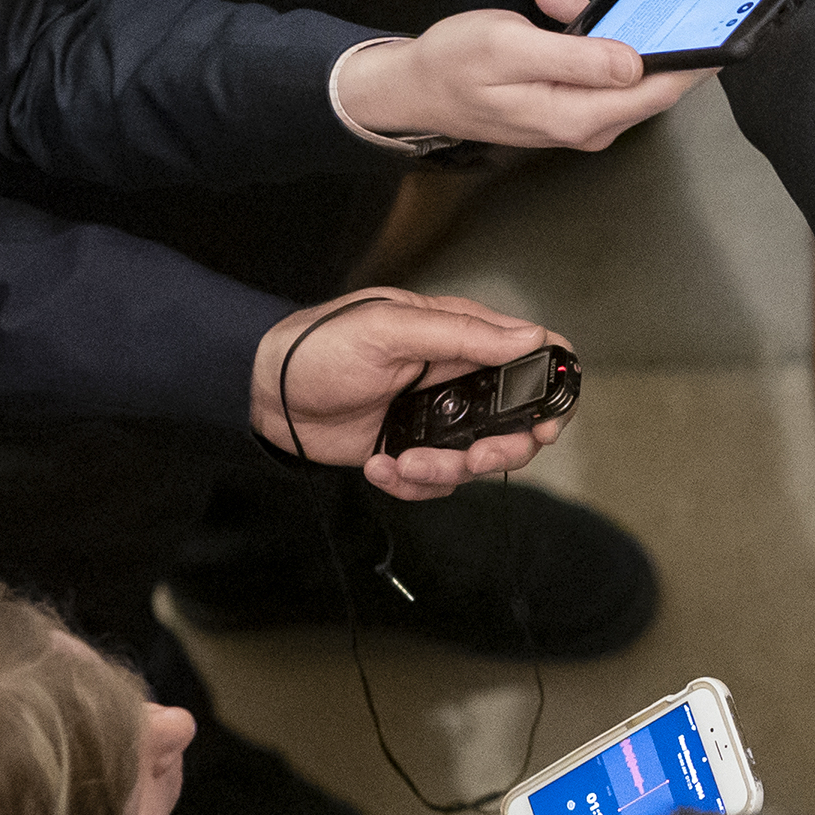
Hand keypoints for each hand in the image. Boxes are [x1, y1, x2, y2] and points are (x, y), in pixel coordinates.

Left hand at [252, 289, 569, 497]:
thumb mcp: (391, 329)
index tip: (545, 423)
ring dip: (445, 472)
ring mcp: (436, 417)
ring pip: (477, 459)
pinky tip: (378, 466)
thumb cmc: (321, 347)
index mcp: (461, 337)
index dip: (552, 390)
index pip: (532, 356)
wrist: (262, 394)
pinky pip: (436, 482)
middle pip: (517, 423)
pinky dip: (412, 485)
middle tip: (476, 459)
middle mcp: (457, 378)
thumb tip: (532, 337)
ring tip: (402, 464)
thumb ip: (464, 334)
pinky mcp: (411, 450)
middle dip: (502, 450)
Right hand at [334, 2, 700, 155]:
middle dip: (676, 16)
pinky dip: (592, 23)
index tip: (727, 11)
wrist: (412, 88)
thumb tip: (633, 61)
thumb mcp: (507, 49)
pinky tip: (562, 1)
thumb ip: (573, 57)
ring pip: (633, 58)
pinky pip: (601, 57)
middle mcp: (591, 120)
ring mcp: (583, 109)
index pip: (663, 87)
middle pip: (657, 71)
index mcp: (582, 115)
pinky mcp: (571, 94)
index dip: (701, 51)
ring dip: (636, 12)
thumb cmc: (451, 68)